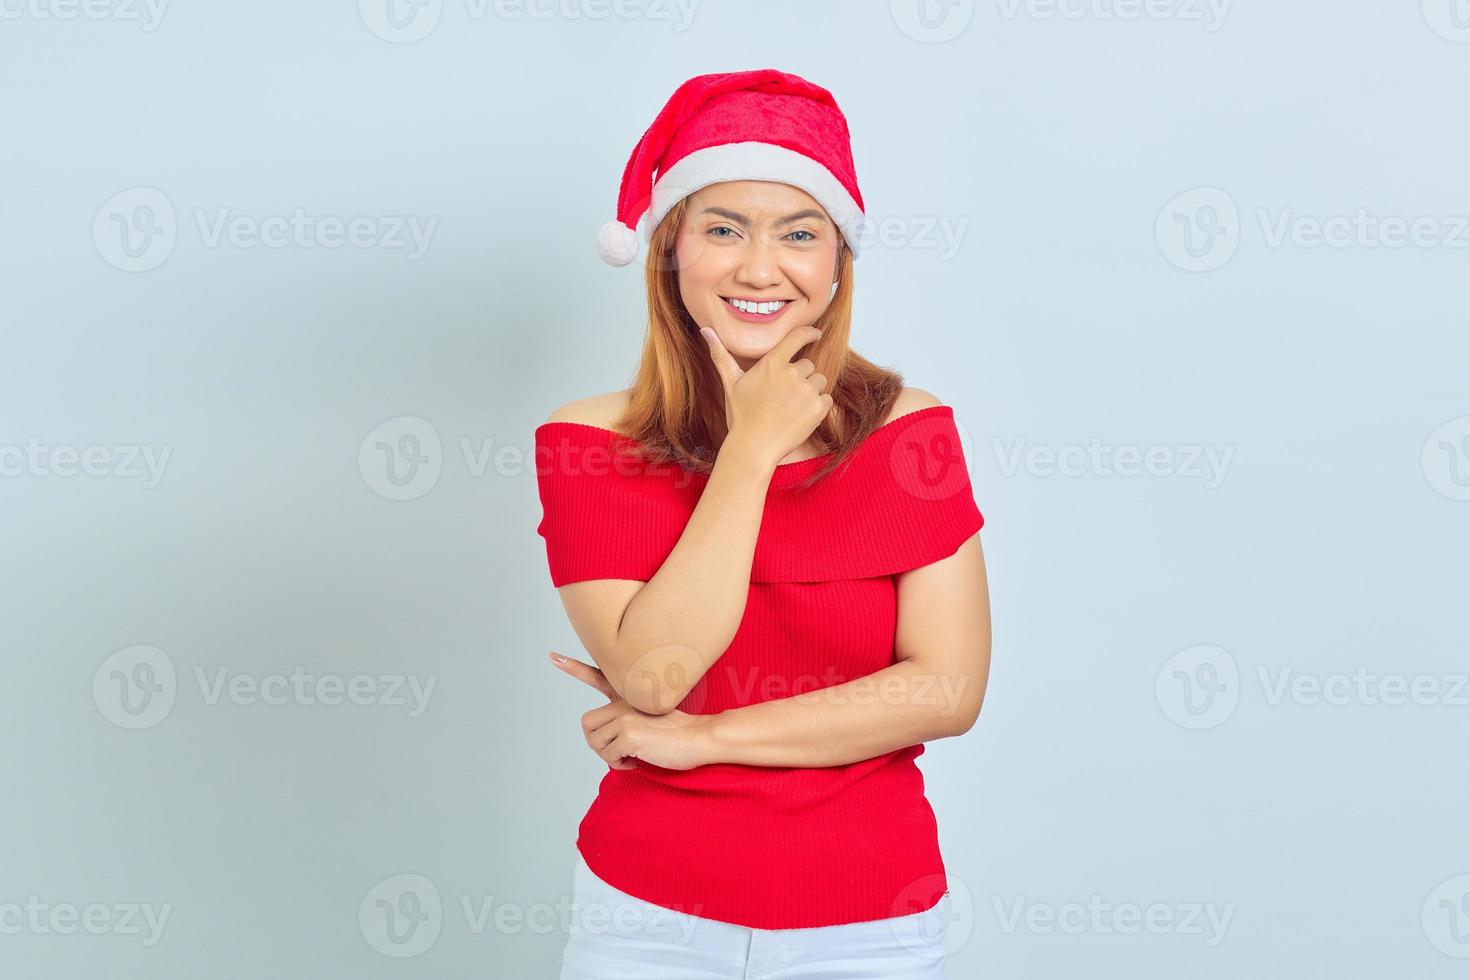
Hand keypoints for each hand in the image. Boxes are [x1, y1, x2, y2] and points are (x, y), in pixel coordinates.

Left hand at [548, 651, 712, 770]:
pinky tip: (639, 759)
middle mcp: (623, 701)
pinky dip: (621, 765)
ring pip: (595, 743)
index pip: (596, 677)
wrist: (700, 737)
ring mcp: (625, 715)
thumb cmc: (677, 734)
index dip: (573, 667)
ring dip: (611, 757)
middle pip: (587, 724)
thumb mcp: (649, 719)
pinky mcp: (629, 733)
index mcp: (627, 694)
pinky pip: (608, 757)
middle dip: (598, 743)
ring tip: (632, 754)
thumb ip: (626, 720)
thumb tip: (608, 741)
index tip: (553, 656)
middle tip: (619, 750)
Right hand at [700, 323, 831, 467]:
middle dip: (800, 378)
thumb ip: (721, 355)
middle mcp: (792, 374)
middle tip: (783, 397)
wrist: (754, 448)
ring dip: (811, 391)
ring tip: (791, 408)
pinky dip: (818, 407)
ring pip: (819, 381)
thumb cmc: (741, 415)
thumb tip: (705, 330)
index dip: (809, 333)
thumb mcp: (730, 383)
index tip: (815, 334)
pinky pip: (827, 399)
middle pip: (808, 365)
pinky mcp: (818, 408)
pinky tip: (800, 417)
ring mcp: (807, 391)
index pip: (797, 337)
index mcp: (772, 363)